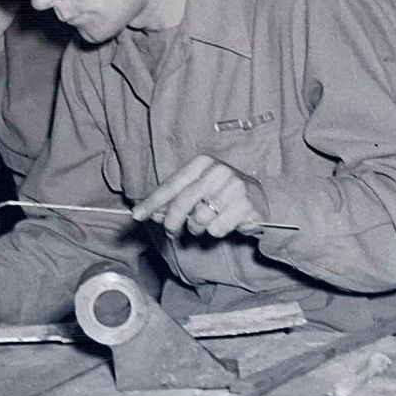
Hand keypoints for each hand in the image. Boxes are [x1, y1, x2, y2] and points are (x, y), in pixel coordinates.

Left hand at [133, 155, 268, 238]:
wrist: (258, 199)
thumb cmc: (220, 194)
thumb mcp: (196, 190)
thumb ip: (173, 199)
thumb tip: (146, 213)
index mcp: (203, 163)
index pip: (171, 185)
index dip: (152, 202)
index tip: (137, 216)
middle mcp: (219, 171)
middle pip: (182, 202)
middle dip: (171, 222)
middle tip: (171, 232)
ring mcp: (235, 187)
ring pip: (200, 219)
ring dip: (198, 228)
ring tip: (206, 223)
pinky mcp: (247, 205)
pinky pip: (217, 228)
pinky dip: (217, 231)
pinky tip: (225, 223)